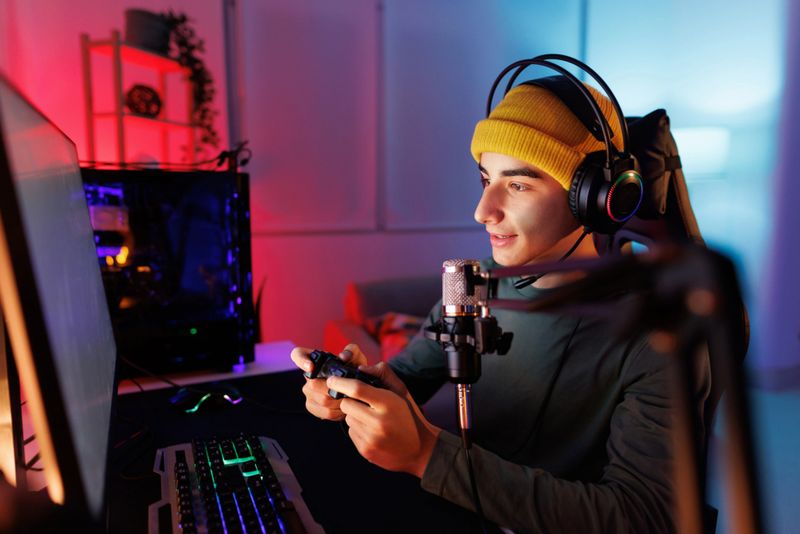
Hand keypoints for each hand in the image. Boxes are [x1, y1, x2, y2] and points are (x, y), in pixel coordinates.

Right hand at [290, 344, 367, 420]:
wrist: (357, 388)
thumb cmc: (354, 368)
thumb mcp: (356, 356)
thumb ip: (351, 351)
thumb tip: (343, 357)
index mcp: (315, 358)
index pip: (298, 354)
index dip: (301, 360)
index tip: (311, 367)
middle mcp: (307, 375)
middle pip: (314, 384)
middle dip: (335, 388)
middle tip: (349, 389)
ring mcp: (308, 391)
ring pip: (323, 400)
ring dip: (340, 400)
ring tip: (350, 397)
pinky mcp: (311, 406)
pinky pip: (325, 412)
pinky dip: (340, 411)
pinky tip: (346, 407)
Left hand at [328, 362, 441, 477]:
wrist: (420, 450)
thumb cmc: (409, 415)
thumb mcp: (402, 391)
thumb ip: (383, 373)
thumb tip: (359, 368)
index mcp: (388, 403)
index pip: (357, 389)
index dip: (341, 382)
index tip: (331, 379)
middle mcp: (378, 422)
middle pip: (347, 404)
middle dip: (351, 400)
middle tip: (364, 403)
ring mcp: (371, 438)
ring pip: (348, 418)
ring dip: (355, 415)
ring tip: (372, 419)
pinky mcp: (366, 450)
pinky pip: (351, 432)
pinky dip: (358, 429)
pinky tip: (373, 431)